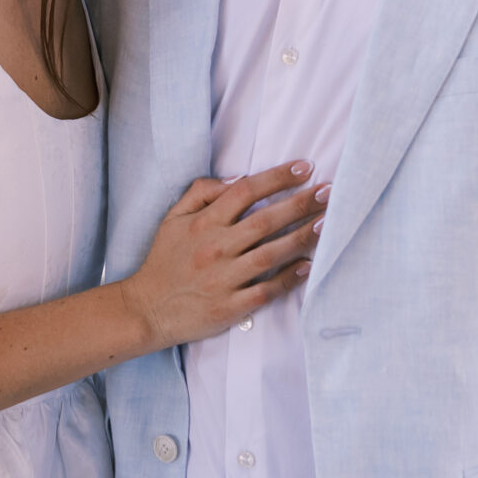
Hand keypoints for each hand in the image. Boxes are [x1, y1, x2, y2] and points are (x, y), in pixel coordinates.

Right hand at [122, 162, 328, 349]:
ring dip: (302, 238)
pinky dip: (288, 279)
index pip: (246, 192)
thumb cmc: (164, 261)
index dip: (278, 177)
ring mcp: (224, 278)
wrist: (147, 309)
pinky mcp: (230, 306)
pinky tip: (308, 266)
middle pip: (266, 220)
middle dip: (301, 203)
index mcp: (204, 223)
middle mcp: (216, 248)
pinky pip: (266, 291)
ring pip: (271, 254)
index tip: (305, 167)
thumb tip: (238, 179)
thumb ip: (201, 193)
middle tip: (330, 192)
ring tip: (327, 224)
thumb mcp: (173, 219)